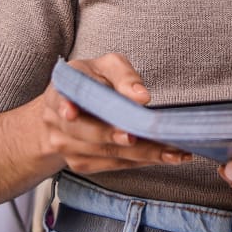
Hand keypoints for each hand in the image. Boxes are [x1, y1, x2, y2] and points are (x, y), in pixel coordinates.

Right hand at [35, 54, 190, 174]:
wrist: (68, 108)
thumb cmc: (93, 81)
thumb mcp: (107, 66)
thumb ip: (123, 76)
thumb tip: (141, 97)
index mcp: (62, 90)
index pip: (60, 98)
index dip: (65, 106)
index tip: (71, 113)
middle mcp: (57, 121)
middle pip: (89, 132)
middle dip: (117, 136)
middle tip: (145, 136)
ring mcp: (67, 146)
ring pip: (105, 153)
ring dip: (141, 154)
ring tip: (174, 152)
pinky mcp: (81, 163)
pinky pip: (112, 165)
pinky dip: (140, 161)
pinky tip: (164, 156)